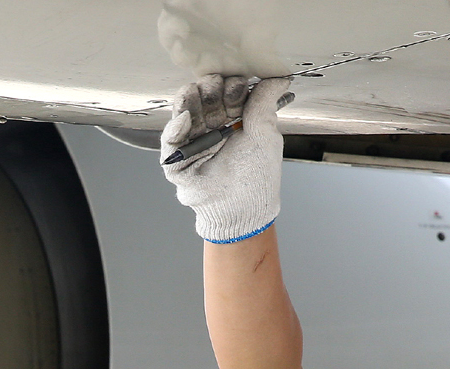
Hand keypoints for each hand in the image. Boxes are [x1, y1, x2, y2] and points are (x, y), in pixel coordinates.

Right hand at [159, 74, 293, 243]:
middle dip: (211, 90)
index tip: (241, 89)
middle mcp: (209, 125)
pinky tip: (185, 118)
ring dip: (191, 100)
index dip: (230, 85)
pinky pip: (169, 139)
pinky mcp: (177, 160)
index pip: (223, 89)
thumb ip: (265, 102)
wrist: (245, 210)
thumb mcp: (265, 133)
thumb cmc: (257, 176)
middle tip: (222, 97)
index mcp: (230, 117)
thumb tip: (280, 76)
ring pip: (183, 109)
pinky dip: (175, 126)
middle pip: (201, 94)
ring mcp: (192, 140)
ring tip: (202, 100)